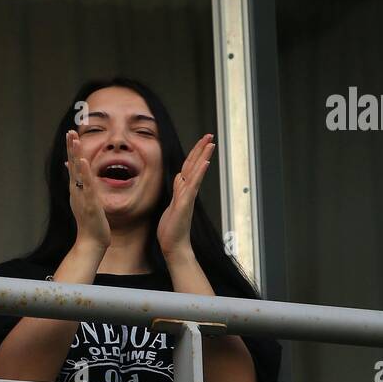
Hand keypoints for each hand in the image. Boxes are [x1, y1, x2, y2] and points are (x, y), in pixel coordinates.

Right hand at [64, 130, 110, 250]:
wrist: (91, 241)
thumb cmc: (89, 221)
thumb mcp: (83, 200)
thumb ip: (80, 186)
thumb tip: (75, 174)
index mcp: (76, 188)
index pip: (73, 165)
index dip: (71, 149)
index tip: (71, 133)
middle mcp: (76, 190)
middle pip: (73, 165)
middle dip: (71, 147)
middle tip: (70, 131)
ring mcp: (82, 196)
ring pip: (78, 172)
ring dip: (76, 155)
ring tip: (75, 140)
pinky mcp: (90, 204)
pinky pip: (87, 186)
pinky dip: (84, 174)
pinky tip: (84, 162)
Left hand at [156, 133, 214, 261]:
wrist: (173, 246)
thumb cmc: (172, 228)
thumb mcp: (172, 203)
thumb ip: (178, 189)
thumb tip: (180, 176)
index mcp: (183, 190)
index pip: (190, 167)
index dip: (195, 153)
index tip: (203, 141)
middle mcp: (187, 191)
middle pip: (195, 166)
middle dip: (202, 149)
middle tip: (210, 135)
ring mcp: (187, 197)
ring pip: (195, 173)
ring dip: (203, 157)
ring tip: (210, 143)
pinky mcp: (184, 204)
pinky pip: (192, 186)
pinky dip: (198, 174)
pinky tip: (204, 163)